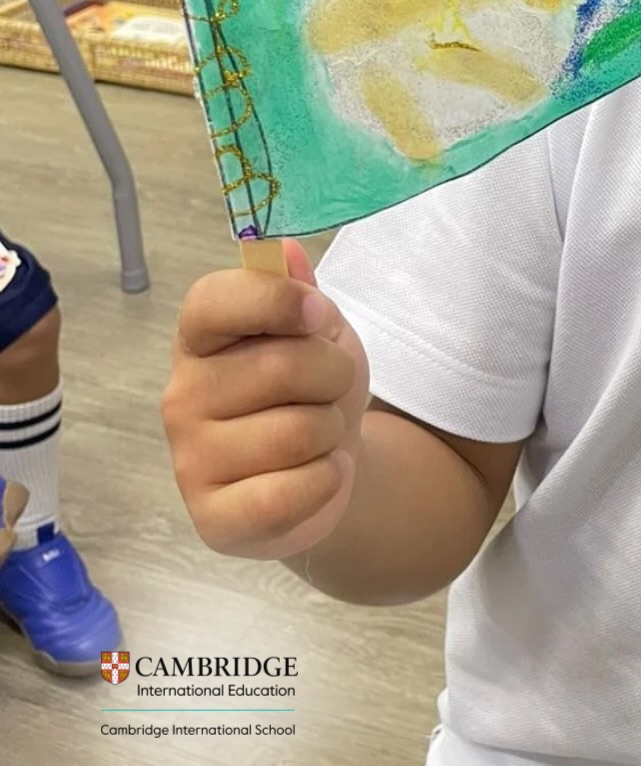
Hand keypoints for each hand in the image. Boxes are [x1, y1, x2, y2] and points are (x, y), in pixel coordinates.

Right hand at [162, 241, 369, 559]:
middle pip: (280, 367)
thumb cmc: (312, 387)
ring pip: (296, 431)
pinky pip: (291, 492)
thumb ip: (299, 291)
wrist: (326, 467)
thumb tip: (285, 248)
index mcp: (201, 337)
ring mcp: (191, 460)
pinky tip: (318, 475)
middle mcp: (182, 394)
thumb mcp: (318, 329)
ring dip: (331, 430)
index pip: (211, 301)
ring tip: (318, 434)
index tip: (318, 314)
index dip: (275, 300)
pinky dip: (328, 480)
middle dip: (333, 374)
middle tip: (329, 388)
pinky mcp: (214, 518)